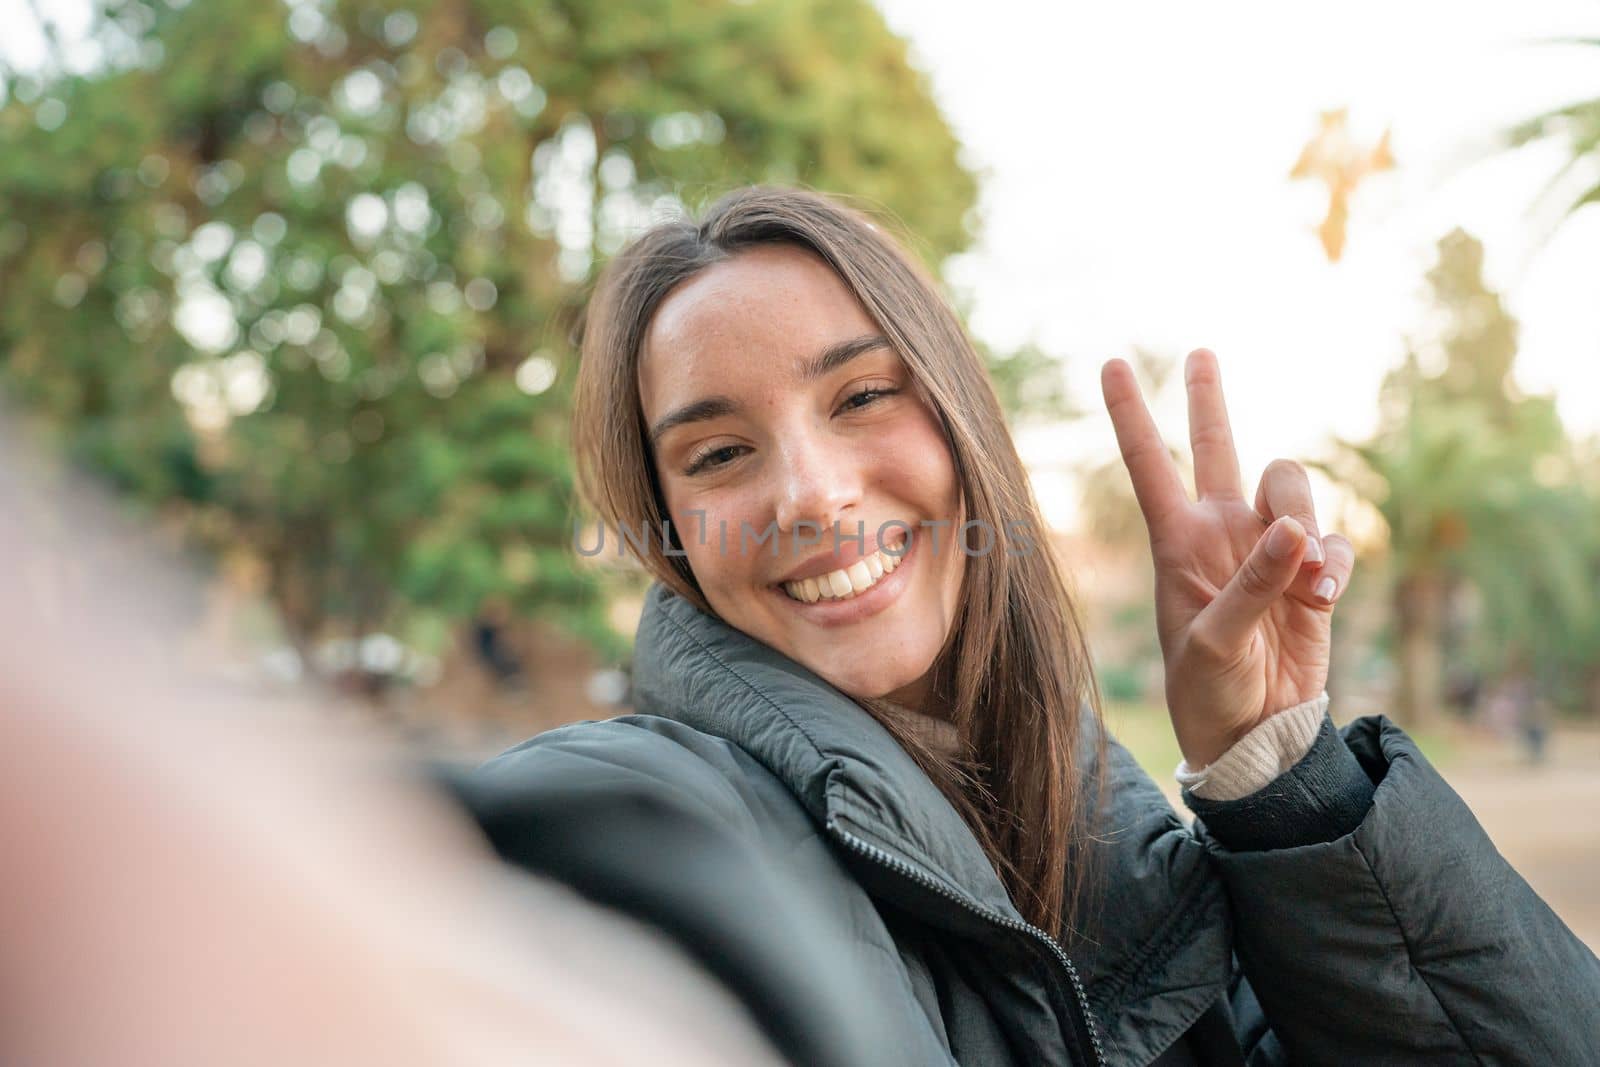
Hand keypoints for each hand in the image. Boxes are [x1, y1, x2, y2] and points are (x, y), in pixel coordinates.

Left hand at [1100, 349, 1355, 768]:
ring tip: (1302, 581)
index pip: (1148, 463)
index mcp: (1177, 541)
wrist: (1256, 732)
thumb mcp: (1215, 642)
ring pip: (1292, 487)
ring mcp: (1266, 547)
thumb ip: (1253, 585)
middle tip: (1199, 353)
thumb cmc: (1209, 691)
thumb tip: (1292, 532)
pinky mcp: (1310, 571)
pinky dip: (1335, 565)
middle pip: (1216, 446)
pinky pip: (1335, 541)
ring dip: (1306, 523)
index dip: (1131, 413)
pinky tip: (1322, 599)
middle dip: (1208, 399)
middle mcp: (1219, 531)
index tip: (1111, 362)